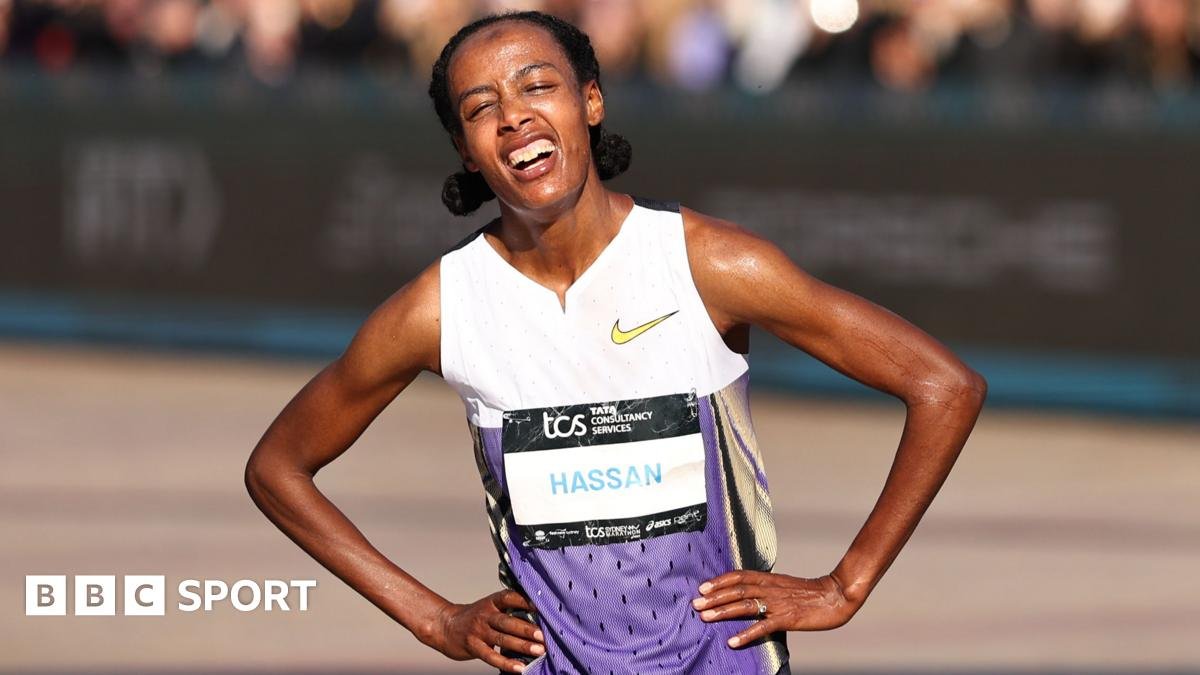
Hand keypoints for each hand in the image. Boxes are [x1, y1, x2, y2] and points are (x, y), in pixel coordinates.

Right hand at [426, 590, 544, 671]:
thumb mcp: (489, 607)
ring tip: (539, 650)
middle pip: (507, 621)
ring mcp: (478, 631)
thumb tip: (538, 619)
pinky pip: (491, 656)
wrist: (445, 627)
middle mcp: (485, 615)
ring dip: (522, 645)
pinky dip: (506, 663)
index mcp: (492, 602)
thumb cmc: (476, 618)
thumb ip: (509, 610)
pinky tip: (520, 668)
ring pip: (502, 639)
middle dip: (527, 629)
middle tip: (543, 635)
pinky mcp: (473, 647)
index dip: (524, 600)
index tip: (541, 606)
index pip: (509, 597)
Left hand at [692, 571, 859, 647]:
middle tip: (696, 603)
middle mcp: (770, 588)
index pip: (740, 575)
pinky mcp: (787, 619)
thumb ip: (768, 587)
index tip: (702, 586)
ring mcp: (778, 603)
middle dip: (714, 596)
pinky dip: (745, 634)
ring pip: (744, 605)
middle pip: (737, 589)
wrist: (836, 596)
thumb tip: (750, 593)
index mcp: (770, 579)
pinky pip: (762, 626)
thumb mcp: (785, 585)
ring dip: (723, 611)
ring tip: (705, 617)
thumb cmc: (812, 592)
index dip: (720, 580)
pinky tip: (732, 641)